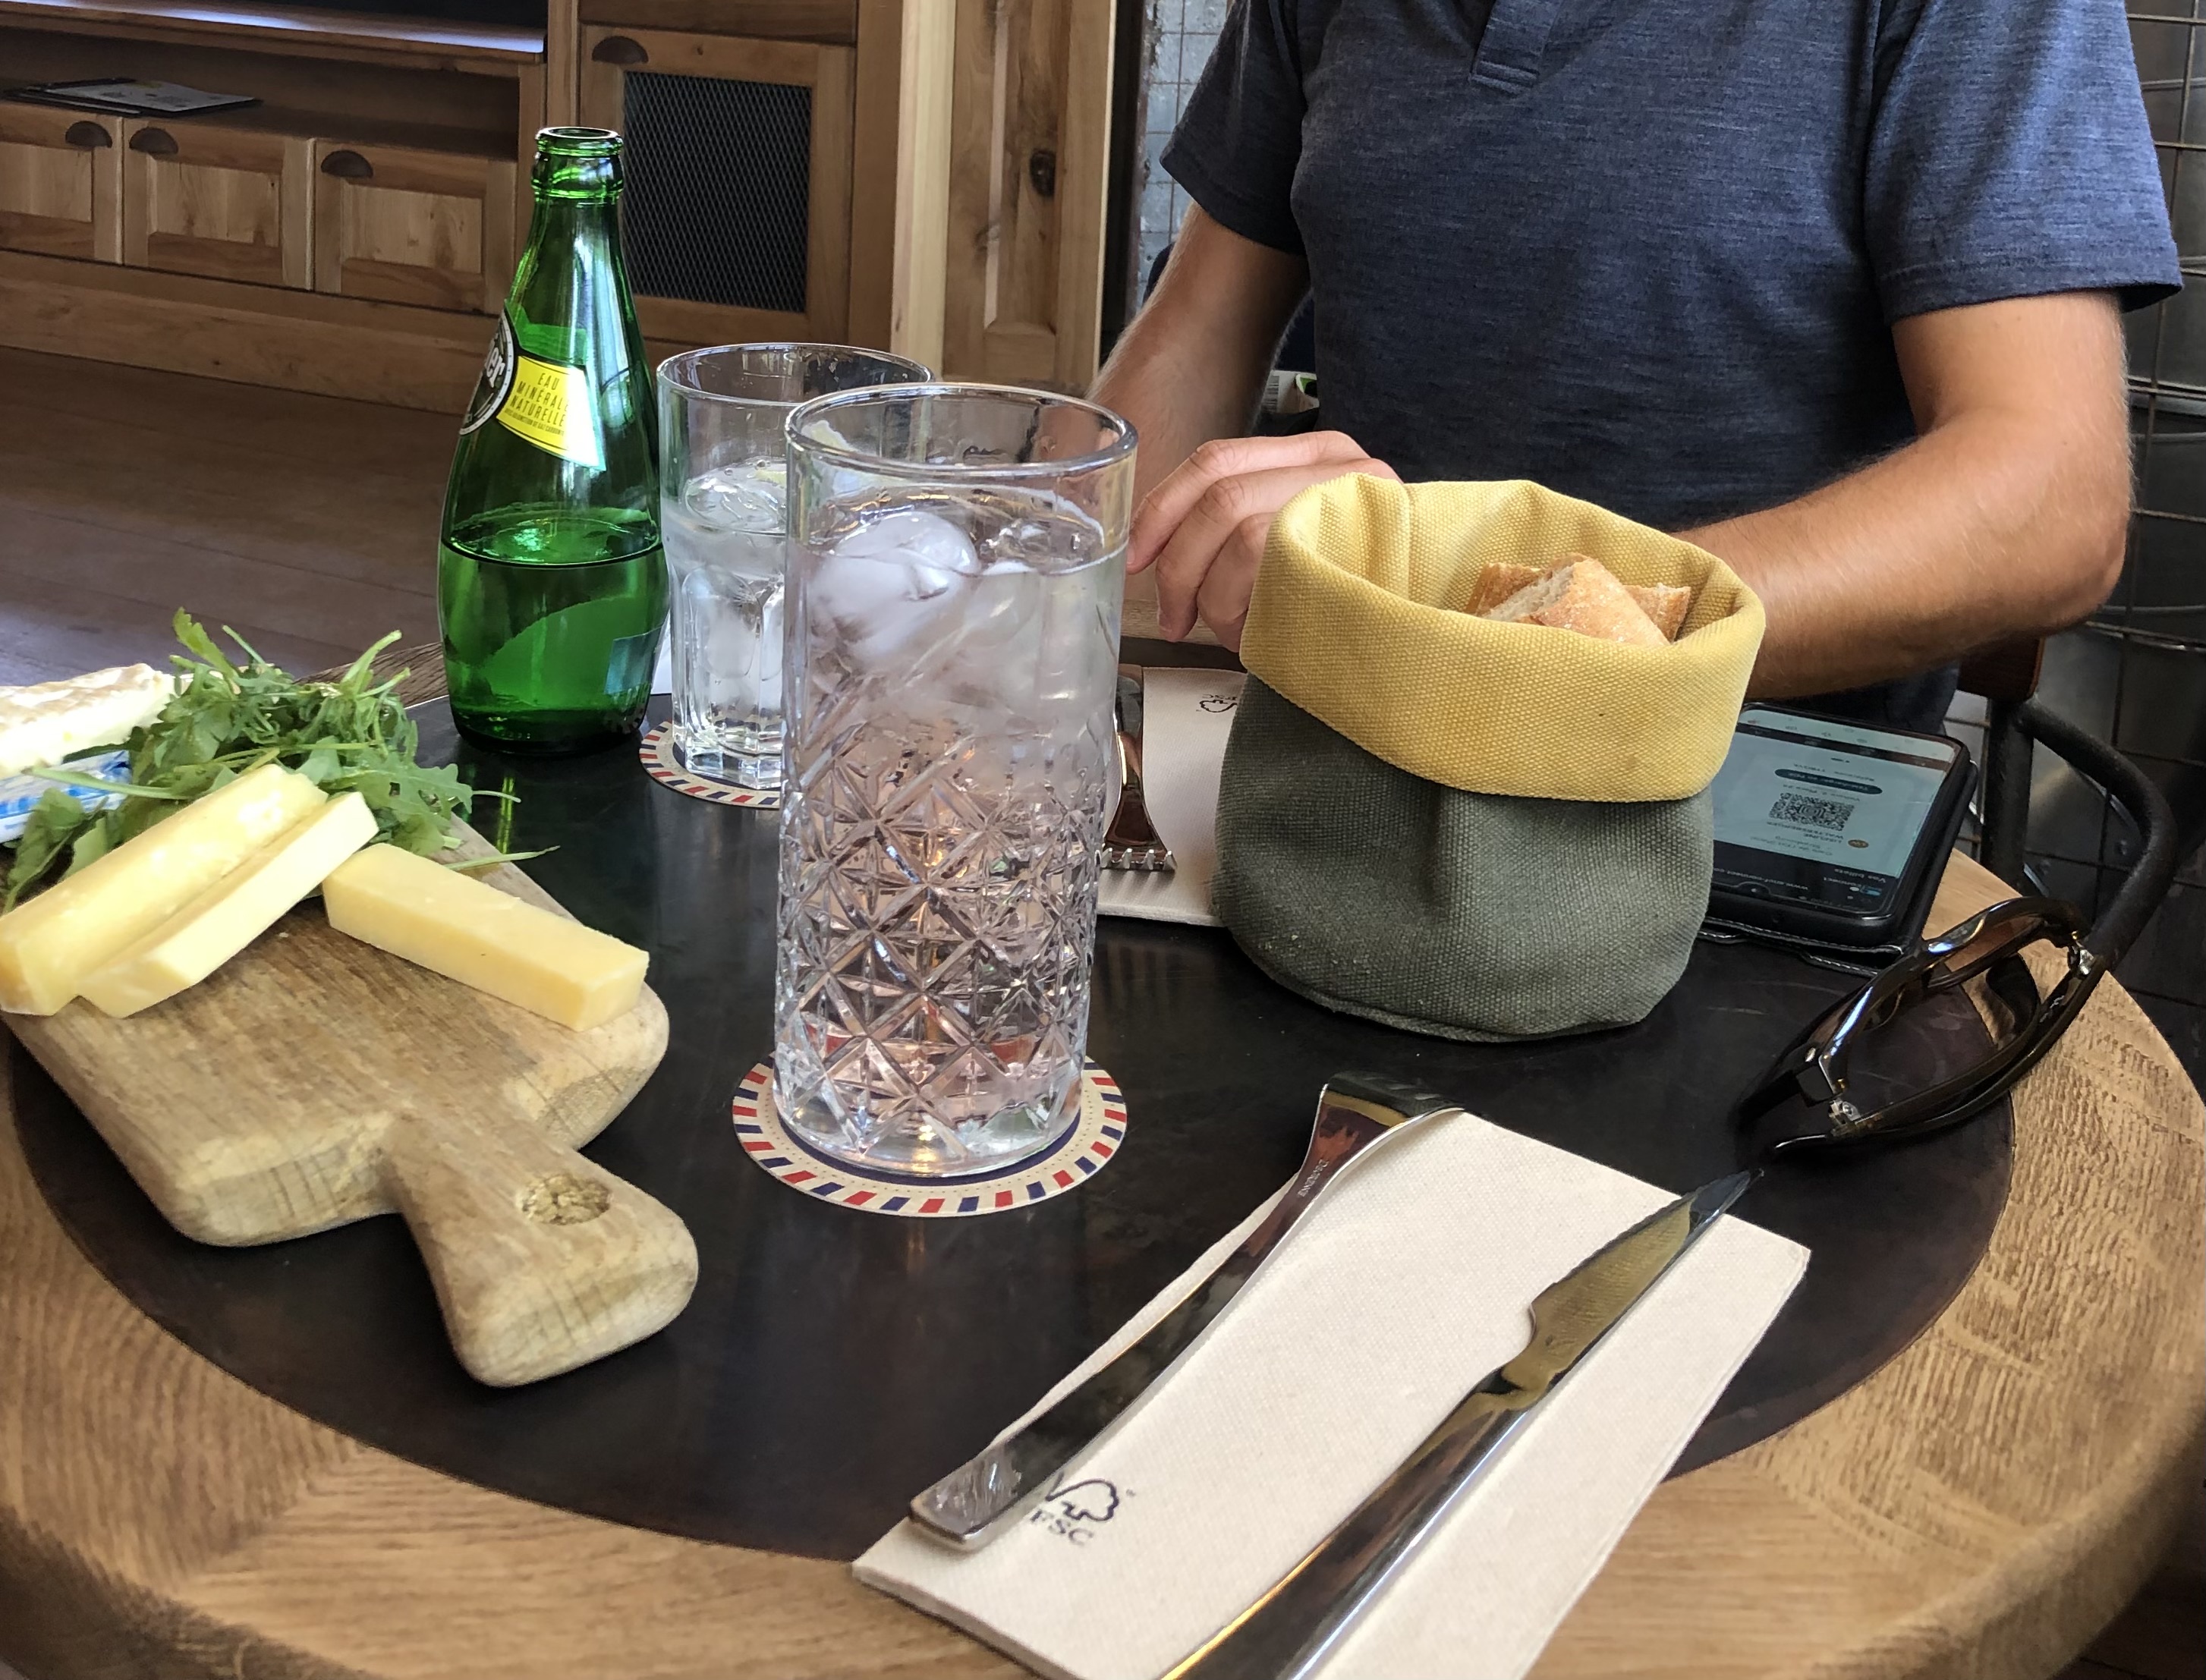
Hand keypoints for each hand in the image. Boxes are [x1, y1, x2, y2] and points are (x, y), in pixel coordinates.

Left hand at [1128, 432, 1396, 647]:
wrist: (1441, 613)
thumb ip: (1250, 526)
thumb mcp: (1303, 540)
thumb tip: (1165, 558)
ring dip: (1215, 598)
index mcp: (1313, 453)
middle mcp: (1334, 463)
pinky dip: (1246, 610)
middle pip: (1219, 496)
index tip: (1135, 557)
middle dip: (1177, 567)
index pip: (1215, 461)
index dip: (1161, 509)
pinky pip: (1272, 567)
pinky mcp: (1360, 539)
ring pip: (1240, 531)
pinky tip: (1256, 634)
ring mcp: (1351, 495)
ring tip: (1231, 633)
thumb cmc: (1361, 587)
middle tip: (1173, 620)